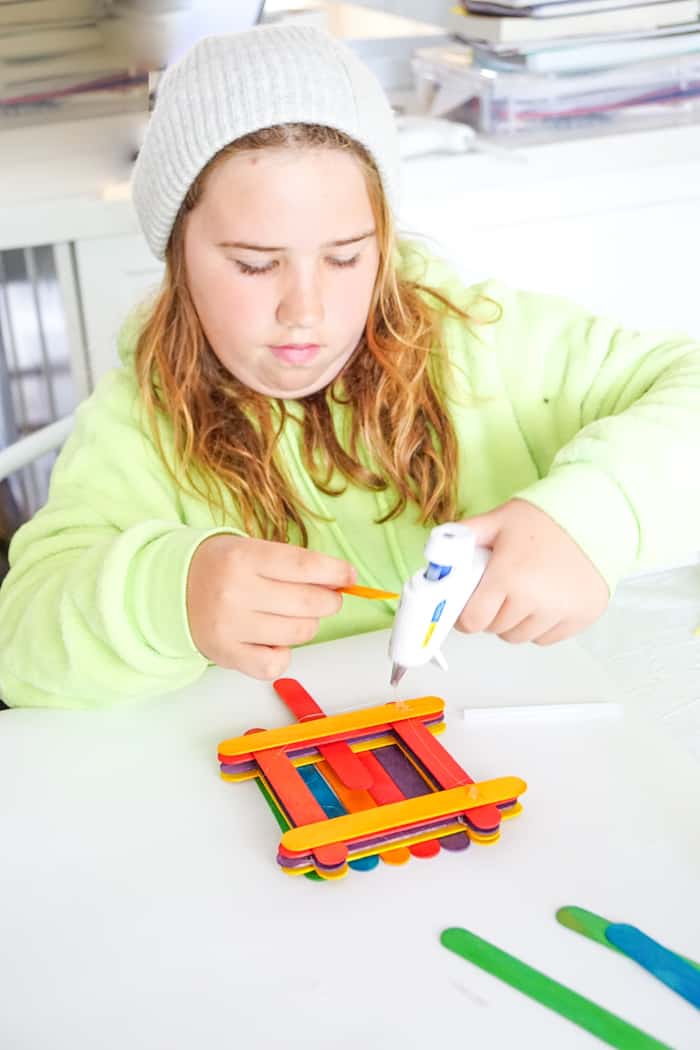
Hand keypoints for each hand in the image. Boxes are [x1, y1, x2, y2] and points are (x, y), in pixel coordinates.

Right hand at [186, 535, 355, 677]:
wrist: (170, 589)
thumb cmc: (220, 568)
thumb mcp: (252, 550)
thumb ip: (294, 564)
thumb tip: (342, 582)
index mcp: (243, 558)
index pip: (305, 566)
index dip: (336, 573)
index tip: (350, 577)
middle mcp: (235, 592)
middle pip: (309, 604)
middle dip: (329, 601)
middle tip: (326, 597)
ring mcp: (230, 627)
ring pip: (299, 634)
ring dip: (308, 625)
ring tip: (292, 615)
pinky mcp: (227, 655)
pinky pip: (276, 664)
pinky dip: (284, 654)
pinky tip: (273, 640)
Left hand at [455, 499, 608, 644]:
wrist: (597, 515)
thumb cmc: (545, 517)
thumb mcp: (499, 520)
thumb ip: (465, 536)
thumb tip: (437, 549)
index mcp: (507, 577)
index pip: (473, 621)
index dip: (465, 616)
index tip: (468, 606)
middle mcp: (534, 600)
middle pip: (496, 630)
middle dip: (490, 615)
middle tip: (498, 593)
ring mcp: (560, 612)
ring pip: (521, 637)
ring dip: (514, 622)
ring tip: (522, 595)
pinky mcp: (581, 618)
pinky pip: (547, 638)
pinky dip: (540, 626)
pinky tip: (544, 601)